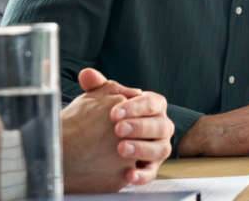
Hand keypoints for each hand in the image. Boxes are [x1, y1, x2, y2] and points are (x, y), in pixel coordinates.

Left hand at [62, 69, 172, 191]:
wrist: (104, 142)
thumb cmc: (109, 117)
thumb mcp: (103, 100)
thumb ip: (97, 87)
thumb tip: (87, 74)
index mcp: (153, 106)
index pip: (153, 103)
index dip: (136, 107)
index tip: (114, 113)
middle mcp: (161, 127)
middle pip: (160, 125)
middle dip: (140, 127)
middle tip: (118, 129)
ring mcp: (158, 148)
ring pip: (161, 149)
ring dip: (142, 149)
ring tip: (121, 149)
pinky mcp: (151, 167)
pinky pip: (152, 173)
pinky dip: (142, 175)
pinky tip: (128, 175)